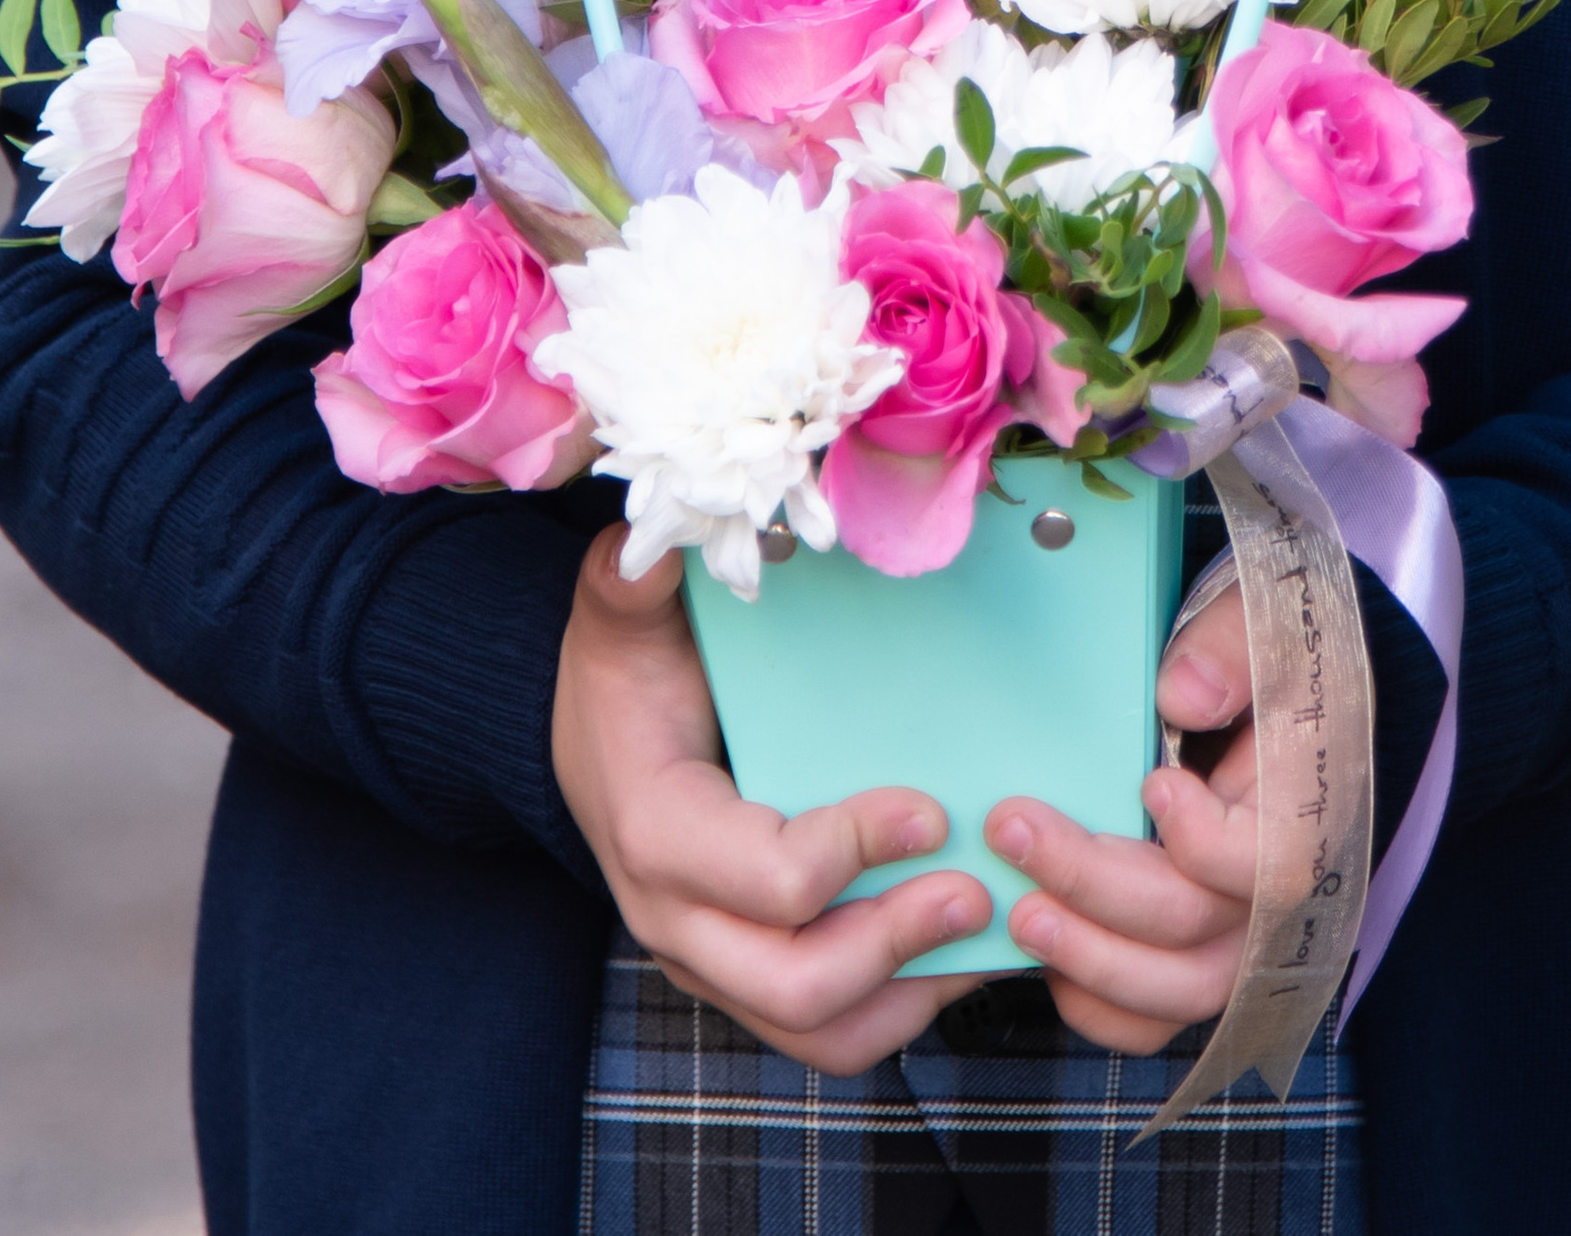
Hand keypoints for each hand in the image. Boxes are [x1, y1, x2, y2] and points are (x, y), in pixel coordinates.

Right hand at [551, 525, 993, 1070]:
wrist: (590, 737)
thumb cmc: (622, 672)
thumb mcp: (621, 619)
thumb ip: (632, 582)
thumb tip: (656, 540)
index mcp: (658, 834)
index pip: (772, 880)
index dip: (858, 851)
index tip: (930, 809)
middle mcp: (676, 918)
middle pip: (798, 983)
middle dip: (901, 943)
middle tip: (978, 890)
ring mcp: (709, 958)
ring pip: (817, 1029)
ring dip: (909, 991)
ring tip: (980, 933)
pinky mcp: (740, 974)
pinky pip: (821, 1030)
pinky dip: (893, 1007)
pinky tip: (950, 956)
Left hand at [985, 575, 1257, 1052]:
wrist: (1279, 698)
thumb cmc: (1263, 657)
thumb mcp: (1259, 623)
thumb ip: (1227, 649)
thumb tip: (1182, 696)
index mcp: (1306, 808)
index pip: (1274, 864)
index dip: (1208, 841)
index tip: (1152, 783)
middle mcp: (1279, 890)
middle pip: (1197, 928)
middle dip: (1096, 887)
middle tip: (1011, 830)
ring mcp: (1238, 934)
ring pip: (1176, 991)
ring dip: (1087, 959)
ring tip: (1017, 910)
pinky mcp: (1197, 955)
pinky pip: (1154, 1017)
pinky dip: (1095, 1001)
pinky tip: (1042, 951)